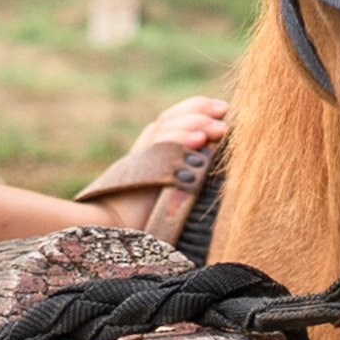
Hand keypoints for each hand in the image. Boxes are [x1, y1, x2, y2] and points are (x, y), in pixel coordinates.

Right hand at [71, 94, 235, 231]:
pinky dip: (179, 140)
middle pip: (170, 118)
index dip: (196, 108)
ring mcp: (141, 158)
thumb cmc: (147, 219)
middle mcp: (144, 149)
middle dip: (200, 111)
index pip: (172, 117)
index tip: (220, 108)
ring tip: (219, 128)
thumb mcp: (172, 187)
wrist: (115, 231)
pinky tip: (199, 141)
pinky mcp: (139, 169)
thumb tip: (215, 153)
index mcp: (151, 149)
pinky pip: (160, 148)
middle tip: (224, 111)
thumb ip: (186, 168)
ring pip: (167, 128)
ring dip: (196, 124)